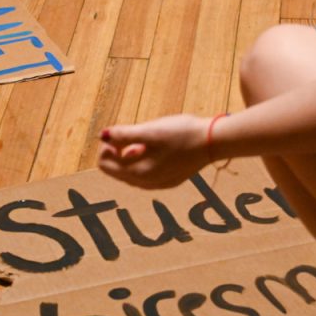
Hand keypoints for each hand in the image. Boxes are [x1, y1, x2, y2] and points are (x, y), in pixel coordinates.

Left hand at [98, 114, 215, 188]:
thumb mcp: (150, 130)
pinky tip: (157, 147)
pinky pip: (145, 173)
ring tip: (147, 140)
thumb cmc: (182, 133)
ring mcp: (159, 183)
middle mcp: (147, 184)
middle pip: (116, 170)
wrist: (214, 142)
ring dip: (131, 154)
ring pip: (131, 171)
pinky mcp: (170, 179)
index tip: (121, 132)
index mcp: (139, 173)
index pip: (105, 164)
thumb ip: (124, 134)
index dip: (107, 146)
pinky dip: (143, 159)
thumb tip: (102, 135)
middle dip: (118, 150)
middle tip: (134, 135)